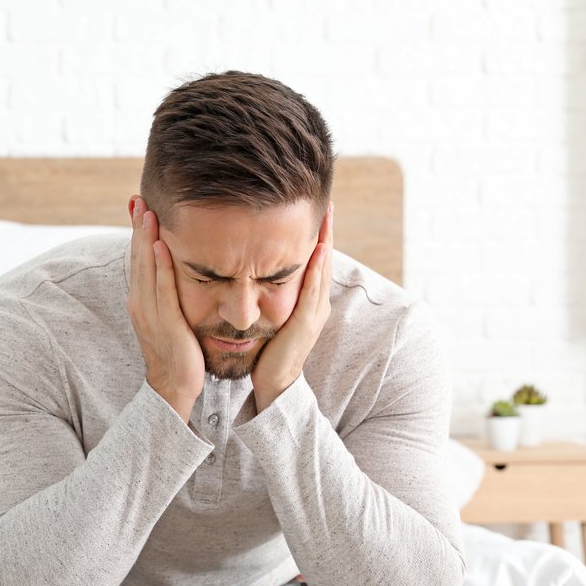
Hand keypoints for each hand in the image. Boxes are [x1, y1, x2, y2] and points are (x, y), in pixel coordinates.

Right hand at [126, 195, 204, 420]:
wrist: (174, 386)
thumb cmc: (176, 350)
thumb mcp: (168, 315)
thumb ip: (166, 292)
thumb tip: (170, 270)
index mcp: (140, 300)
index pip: (137, 259)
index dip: (136, 231)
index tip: (138, 205)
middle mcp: (140, 303)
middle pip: (137, 258)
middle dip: (137, 227)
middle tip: (138, 198)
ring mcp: (150, 312)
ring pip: (146, 269)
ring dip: (145, 239)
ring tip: (147, 212)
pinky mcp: (166, 322)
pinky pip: (162, 289)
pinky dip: (160, 266)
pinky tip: (160, 245)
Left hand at [252, 203, 333, 413]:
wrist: (273, 384)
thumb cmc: (269, 350)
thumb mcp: (272, 315)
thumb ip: (270, 293)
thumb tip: (258, 271)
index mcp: (308, 300)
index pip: (315, 260)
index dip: (317, 234)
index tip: (316, 207)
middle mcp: (317, 303)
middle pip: (324, 258)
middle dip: (326, 230)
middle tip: (326, 201)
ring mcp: (315, 312)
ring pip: (323, 269)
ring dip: (325, 241)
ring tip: (327, 215)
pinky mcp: (306, 323)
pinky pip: (313, 290)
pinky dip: (316, 268)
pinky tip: (317, 250)